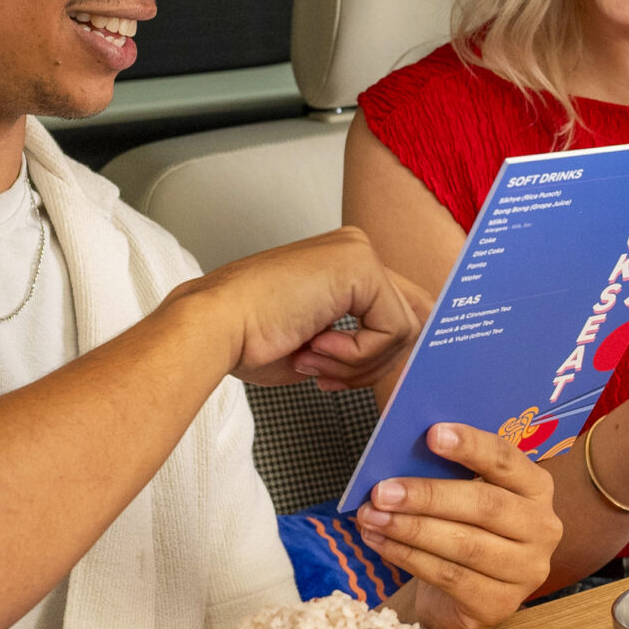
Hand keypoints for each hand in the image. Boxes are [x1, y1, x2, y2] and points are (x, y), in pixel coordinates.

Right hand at [170, 227, 419, 389]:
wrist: (214, 327)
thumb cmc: (248, 338)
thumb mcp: (321, 346)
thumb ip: (359, 344)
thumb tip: (391, 360)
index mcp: (343, 264)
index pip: (397, 312)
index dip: (378, 357)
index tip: (338, 378)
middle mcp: (355, 251)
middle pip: (413, 318)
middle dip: (376, 362)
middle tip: (330, 377)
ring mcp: (360, 253)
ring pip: (404, 330)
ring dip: (358, 363)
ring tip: (311, 360)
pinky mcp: (361, 265)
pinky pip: (391, 330)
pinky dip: (355, 354)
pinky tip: (313, 346)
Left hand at [356, 423, 562, 628]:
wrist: (466, 595)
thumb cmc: (464, 529)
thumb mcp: (466, 495)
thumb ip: (448, 472)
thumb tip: (399, 450)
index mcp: (537, 488)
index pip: (506, 460)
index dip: (471, 446)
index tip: (432, 434)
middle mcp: (542, 528)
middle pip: (484, 506)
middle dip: (428, 496)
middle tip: (382, 491)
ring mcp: (525, 571)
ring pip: (464, 545)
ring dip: (410, 529)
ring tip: (372, 517)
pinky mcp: (499, 604)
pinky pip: (449, 577)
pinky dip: (408, 558)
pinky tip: (380, 543)